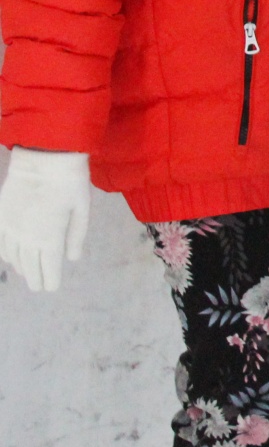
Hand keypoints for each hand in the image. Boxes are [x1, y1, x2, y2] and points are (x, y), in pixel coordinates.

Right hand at [0, 148, 90, 291]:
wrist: (43, 158)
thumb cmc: (70, 181)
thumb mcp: (82, 209)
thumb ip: (76, 236)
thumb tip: (72, 258)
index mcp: (50, 236)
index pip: (48, 267)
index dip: (50, 280)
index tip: (52, 288)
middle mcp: (27, 237)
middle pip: (30, 266)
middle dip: (36, 278)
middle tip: (39, 287)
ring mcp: (11, 227)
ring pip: (14, 257)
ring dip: (21, 268)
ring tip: (27, 274)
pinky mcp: (1, 217)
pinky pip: (2, 243)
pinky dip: (7, 254)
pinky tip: (12, 258)